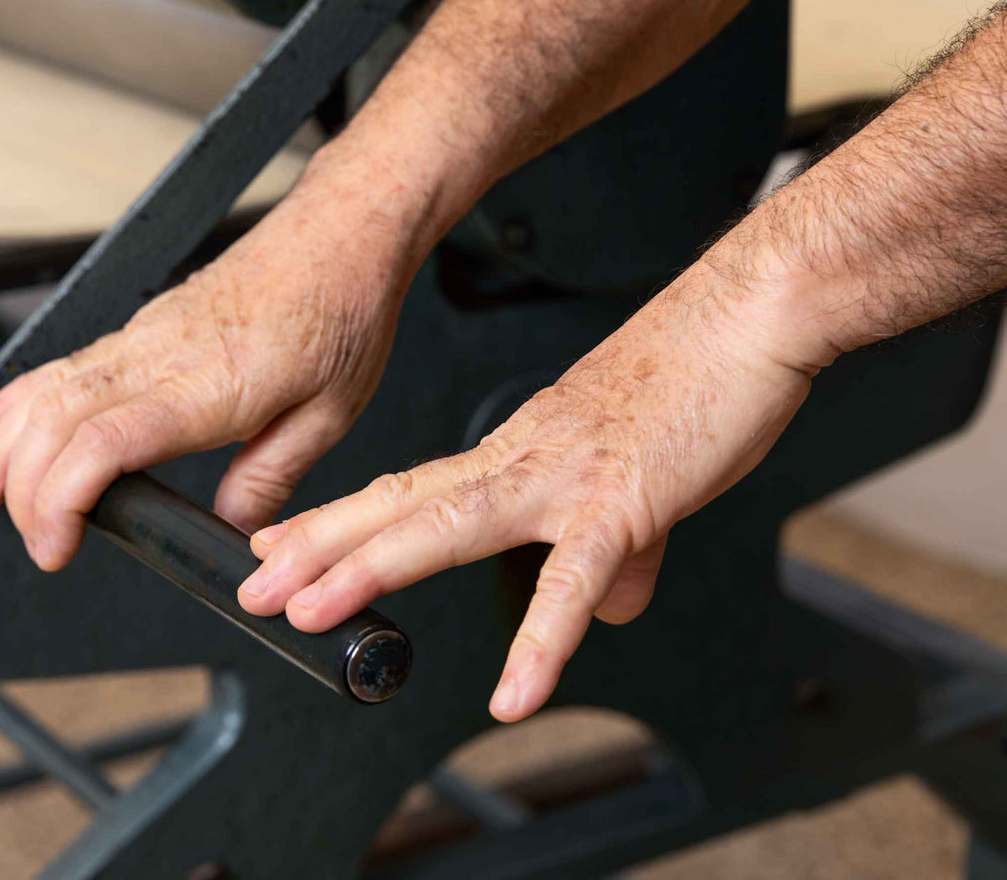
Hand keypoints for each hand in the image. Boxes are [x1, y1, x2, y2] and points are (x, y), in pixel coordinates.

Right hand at [0, 147, 434, 570]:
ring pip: (49, 387)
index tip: (56, 547)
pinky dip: (23, 396)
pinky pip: (68, 362)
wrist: (340, 233)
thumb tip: (231, 528)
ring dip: (6, 445)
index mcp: (208, 385)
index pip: (102, 443)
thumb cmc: (342, 309)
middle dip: (24, 490)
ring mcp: (146, 335)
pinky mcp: (146, 325)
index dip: (60, 499)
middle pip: (55, 420)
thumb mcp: (331, 411)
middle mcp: (162, 355)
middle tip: (36, 543)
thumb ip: (271, 477)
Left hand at [235, 260, 814, 721]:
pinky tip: (517, 695)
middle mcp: (528, 456)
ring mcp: (567, 475)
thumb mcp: (646, 472)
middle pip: (405, 503)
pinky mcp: (624, 497)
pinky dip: (543, 639)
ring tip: (311, 611)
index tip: (284, 543)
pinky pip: (575, 579)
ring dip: (372, 567)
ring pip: (451, 525)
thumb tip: (614, 607)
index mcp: (525, 447)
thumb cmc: (701, 375)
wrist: (752, 312)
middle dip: (322, 546)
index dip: (345, 519)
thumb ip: (625, 549)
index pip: (417, 486)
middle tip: (255, 583)